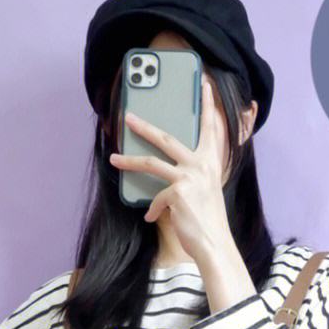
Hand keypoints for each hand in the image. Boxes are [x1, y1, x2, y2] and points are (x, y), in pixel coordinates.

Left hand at [109, 76, 234, 269]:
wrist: (214, 244)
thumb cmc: (209, 220)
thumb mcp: (206, 191)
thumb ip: (193, 176)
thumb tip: (167, 176)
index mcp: (211, 162)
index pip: (210, 128)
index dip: (207, 105)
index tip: (204, 85)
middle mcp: (201, 165)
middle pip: (166, 138)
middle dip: (144, 127)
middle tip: (128, 117)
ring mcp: (190, 177)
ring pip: (151, 162)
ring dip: (129, 160)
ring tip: (114, 157)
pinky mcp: (178, 192)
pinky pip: (156, 197)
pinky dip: (152, 208)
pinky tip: (150, 216)